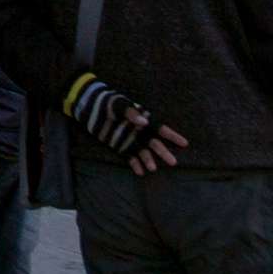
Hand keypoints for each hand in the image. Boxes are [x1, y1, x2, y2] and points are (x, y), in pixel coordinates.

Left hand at [64, 74, 184, 172]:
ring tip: (152, 168)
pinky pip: (130, 157)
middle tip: (172, 162)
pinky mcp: (120, 147)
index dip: (172, 136)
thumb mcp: (118, 104)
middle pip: (155, 144)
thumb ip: (130, 112)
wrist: (88, 107)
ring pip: (144, 153)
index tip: (184, 143)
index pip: (160, 129)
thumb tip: (144, 122)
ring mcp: (131, 141)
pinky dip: (135, 164)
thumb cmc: (106, 101)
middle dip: (163, 152)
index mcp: (143, 120)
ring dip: (149, 160)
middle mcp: (140, 133)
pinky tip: (140, 172)